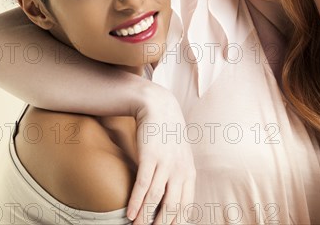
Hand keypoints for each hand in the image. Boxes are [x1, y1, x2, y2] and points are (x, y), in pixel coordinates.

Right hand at [127, 84, 195, 224]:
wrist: (158, 107)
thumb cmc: (167, 135)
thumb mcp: (180, 156)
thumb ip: (179, 176)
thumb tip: (172, 200)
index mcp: (189, 174)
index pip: (185, 208)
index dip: (176, 224)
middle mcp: (180, 171)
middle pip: (172, 208)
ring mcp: (166, 164)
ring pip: (156, 200)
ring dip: (145, 219)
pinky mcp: (151, 157)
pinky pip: (144, 186)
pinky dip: (137, 202)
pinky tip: (130, 214)